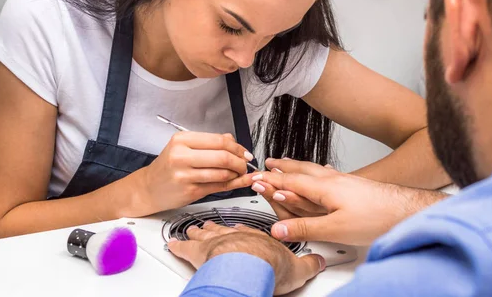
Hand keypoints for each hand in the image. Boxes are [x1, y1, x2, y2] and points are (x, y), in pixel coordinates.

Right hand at [131, 133, 254, 214]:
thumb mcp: (183, 148)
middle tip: (245, 164)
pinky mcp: (190, 191)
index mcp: (182, 140)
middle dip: (240, 161)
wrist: (149, 188)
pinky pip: (218, 187)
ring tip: (239, 173)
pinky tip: (239, 181)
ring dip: (237, 174)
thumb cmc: (168, 167)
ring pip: (222, 173)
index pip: (218, 140)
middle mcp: (181, 156)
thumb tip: (233, 140)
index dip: (236, 147)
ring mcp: (185, 175)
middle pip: (222, 156)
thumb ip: (209, 143)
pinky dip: (233, 184)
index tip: (244, 152)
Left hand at [168, 221, 324, 295]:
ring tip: (193, 230)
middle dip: (217, 227)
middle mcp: (233, 236)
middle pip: (223, 228)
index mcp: (255, 237)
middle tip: (211, 225)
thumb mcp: (297, 267)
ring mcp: (215, 242)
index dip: (242, 230)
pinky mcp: (199, 253)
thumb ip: (308, 263)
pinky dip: (177, 245)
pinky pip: (184, 247)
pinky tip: (172, 244)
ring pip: (204, 234)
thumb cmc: (268, 265)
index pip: (247, 230)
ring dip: (198, 232)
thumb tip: (318, 262)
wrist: (249, 266)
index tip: (239, 229)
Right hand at [253, 159, 447, 245]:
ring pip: (314, 169)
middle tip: (268, 163)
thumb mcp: (336, 229)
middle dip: (282, 167)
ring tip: (287, 164)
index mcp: (324, 188)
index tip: (256, 178)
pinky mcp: (354, 184)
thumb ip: (305, 228)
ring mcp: (344, 180)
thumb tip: (280, 229)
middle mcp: (332, 179)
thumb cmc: (377, 216)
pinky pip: (327, 172)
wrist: (407, 210)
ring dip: (297, 166)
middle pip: (301, 170)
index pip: (290, 182)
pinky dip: (315, 170)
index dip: (271, 181)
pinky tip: (321, 171)